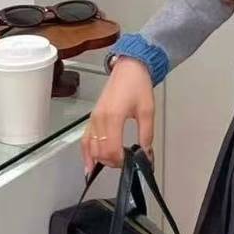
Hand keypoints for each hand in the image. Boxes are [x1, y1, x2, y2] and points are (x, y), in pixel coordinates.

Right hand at [81, 56, 154, 175]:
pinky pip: (85, 140)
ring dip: (102, 159)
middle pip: (100, 151)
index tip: (132, 161)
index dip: (121, 160)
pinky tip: (90, 164)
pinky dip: (87, 153)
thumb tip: (147, 154)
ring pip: (91, 148)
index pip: (111, 149)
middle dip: (114, 161)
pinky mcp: (92, 118)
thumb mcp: (147, 111)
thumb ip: (147, 135)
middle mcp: (99, 119)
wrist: (129, 69)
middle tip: (128, 161)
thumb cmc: (138, 85)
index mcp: (113, 116)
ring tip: (116, 162)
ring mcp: (93, 119)